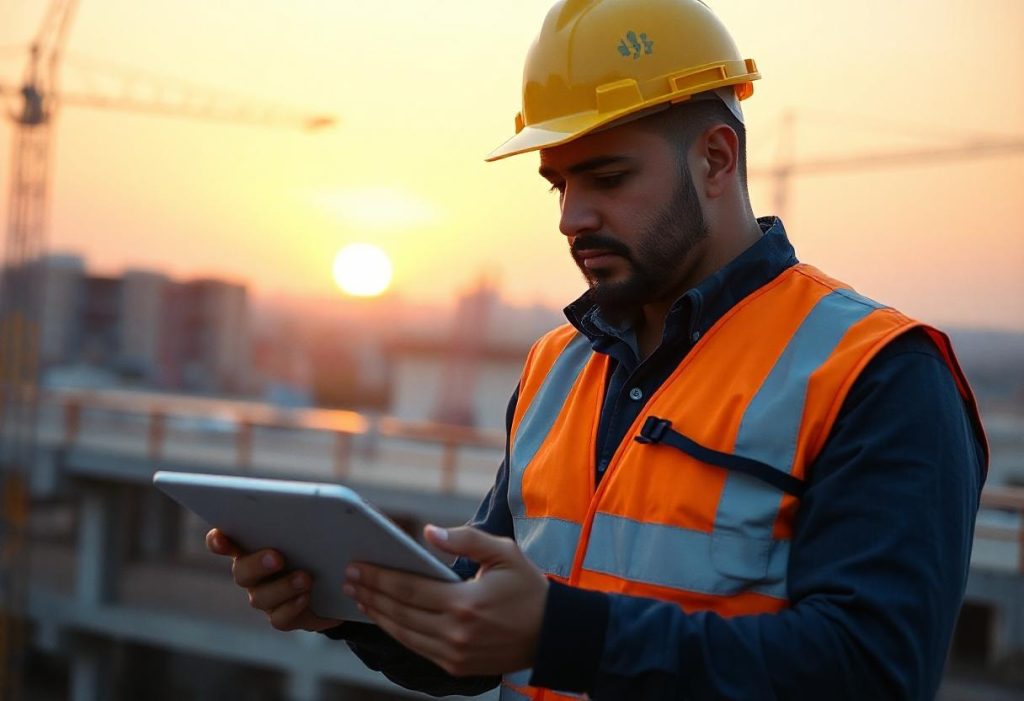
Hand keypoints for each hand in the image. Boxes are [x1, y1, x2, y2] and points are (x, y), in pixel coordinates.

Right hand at [206, 528, 341, 632]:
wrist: (341, 584)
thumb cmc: (323, 547)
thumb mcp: (318, 530)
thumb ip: (308, 517)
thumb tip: (317, 501)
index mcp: (254, 546)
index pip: (225, 542)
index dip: (218, 540)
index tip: (220, 535)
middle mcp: (253, 573)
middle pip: (242, 571)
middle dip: (257, 563)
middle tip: (277, 556)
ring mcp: (265, 597)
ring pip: (260, 597)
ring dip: (283, 586)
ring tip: (306, 577)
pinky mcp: (283, 617)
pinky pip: (279, 618)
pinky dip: (292, 607)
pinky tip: (306, 597)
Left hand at [344, 525, 547, 676]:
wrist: (553, 634)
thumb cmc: (528, 588)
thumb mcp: (504, 553)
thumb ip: (465, 539)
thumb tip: (428, 533)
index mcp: (465, 603)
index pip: (409, 589)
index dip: (378, 577)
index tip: (357, 566)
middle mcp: (456, 633)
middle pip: (399, 612)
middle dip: (370, 593)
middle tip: (348, 578)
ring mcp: (455, 654)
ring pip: (403, 634)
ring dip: (378, 614)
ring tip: (359, 596)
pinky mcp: (457, 666)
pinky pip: (416, 648)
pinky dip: (396, 632)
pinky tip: (385, 617)